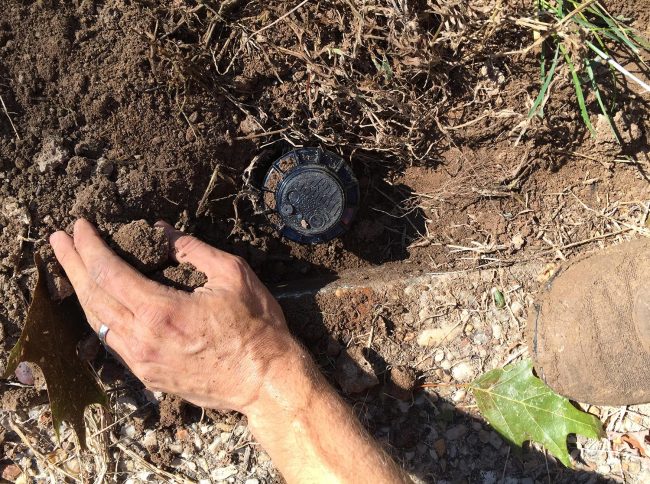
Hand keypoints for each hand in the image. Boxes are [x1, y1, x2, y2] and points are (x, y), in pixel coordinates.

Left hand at [50, 218, 297, 411]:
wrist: (266, 380)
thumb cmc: (256, 327)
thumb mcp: (232, 274)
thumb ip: (192, 249)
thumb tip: (161, 231)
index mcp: (162, 311)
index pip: (109, 272)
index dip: (89, 247)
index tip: (78, 227)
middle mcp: (143, 339)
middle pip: (93, 296)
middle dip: (72, 264)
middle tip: (57, 240)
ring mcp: (142, 362)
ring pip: (98, 321)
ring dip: (81, 290)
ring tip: (71, 266)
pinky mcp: (148, 376)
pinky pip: (113, 342)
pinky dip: (100, 315)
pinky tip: (99, 302)